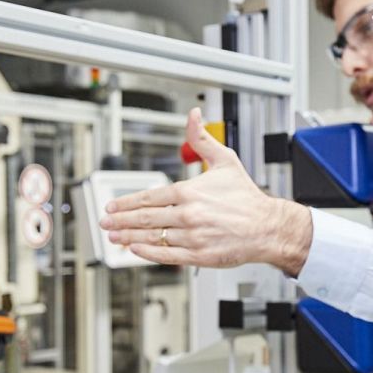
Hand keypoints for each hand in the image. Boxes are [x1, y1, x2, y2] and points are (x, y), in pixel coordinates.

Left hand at [99, 108, 313, 274]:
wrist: (267, 227)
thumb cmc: (246, 197)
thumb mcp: (225, 160)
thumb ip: (202, 139)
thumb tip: (193, 116)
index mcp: (190, 192)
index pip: (149, 197)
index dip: (126, 202)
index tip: (112, 206)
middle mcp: (188, 215)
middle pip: (145, 218)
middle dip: (120, 220)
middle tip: (104, 222)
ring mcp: (192, 237)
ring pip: (152, 237)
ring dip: (129, 237)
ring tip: (114, 237)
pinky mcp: (199, 256)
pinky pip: (167, 255)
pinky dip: (148, 253)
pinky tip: (135, 250)